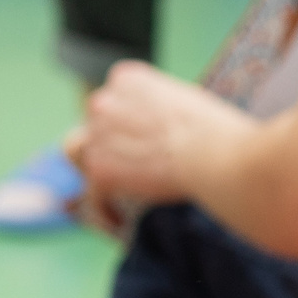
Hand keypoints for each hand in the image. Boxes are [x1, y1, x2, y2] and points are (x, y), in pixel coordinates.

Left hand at [67, 60, 247, 233]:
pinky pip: (93, 191)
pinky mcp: (100, 169)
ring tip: (109, 183)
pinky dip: (104, 206)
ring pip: (79, 151)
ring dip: (93, 163)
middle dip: (108, 138)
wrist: (216, 156)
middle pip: (93, 121)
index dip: (126, 116)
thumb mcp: (185, 100)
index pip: (113, 96)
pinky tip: (117, 219)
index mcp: (126, 79)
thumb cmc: (218, 131)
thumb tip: (160, 124)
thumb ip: (159, 107)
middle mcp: (104, 101)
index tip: (143, 134)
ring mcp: (97, 134)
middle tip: (133, 160)